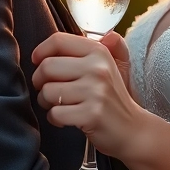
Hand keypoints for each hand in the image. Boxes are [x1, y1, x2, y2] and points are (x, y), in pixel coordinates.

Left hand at [31, 31, 149, 159]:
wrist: (132, 129)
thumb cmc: (112, 98)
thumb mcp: (108, 66)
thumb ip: (90, 49)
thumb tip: (67, 41)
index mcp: (99, 52)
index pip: (58, 40)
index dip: (40, 51)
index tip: (38, 62)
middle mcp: (98, 68)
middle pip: (47, 67)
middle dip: (39, 82)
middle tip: (48, 90)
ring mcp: (96, 91)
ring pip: (47, 92)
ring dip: (46, 103)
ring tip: (60, 105)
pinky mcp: (92, 114)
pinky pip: (55, 113)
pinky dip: (55, 119)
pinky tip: (66, 119)